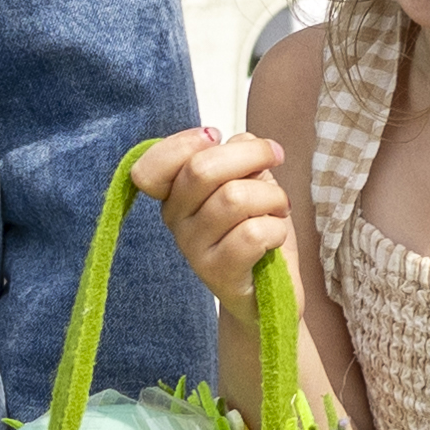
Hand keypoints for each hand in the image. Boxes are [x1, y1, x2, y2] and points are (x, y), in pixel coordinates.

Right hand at [130, 121, 303, 335]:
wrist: (270, 292)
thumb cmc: (257, 229)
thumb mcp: (247, 181)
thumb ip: (236, 155)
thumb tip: (239, 140)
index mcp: (174, 193)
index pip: (150, 165)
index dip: (184, 142)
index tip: (217, 137)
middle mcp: (175, 220)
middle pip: (201, 169)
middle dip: (251, 155)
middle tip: (276, 159)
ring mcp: (193, 249)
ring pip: (234, 198)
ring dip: (272, 196)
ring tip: (279, 208)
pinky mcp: (218, 274)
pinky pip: (252, 233)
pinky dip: (276, 228)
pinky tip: (275, 237)